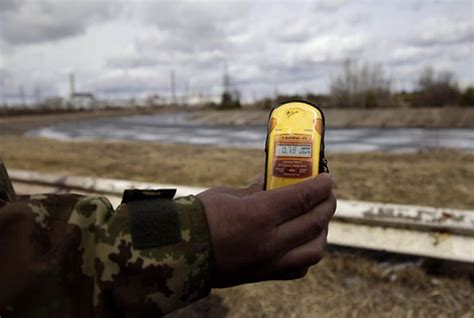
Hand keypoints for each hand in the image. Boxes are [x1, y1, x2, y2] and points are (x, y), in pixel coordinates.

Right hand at [197, 173, 335, 287]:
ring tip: (319, 217)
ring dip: (323, 231)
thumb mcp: (226, 195)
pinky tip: (303, 240)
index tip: (329, 178)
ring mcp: (268, 262)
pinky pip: (298, 267)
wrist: (177, 253)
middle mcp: (269, 242)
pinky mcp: (264, 275)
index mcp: (257, 216)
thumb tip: (270, 180)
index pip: (301, 198)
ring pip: (313, 250)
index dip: (320, 186)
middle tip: (328, 193)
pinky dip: (308, 252)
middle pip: (313, 222)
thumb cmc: (197, 218)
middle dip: (327, 204)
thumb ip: (254, 190)